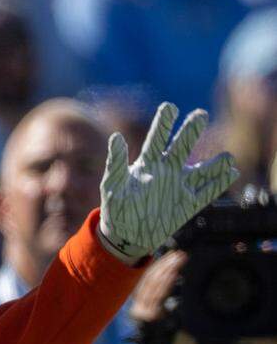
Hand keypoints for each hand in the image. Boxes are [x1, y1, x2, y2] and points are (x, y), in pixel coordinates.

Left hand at [98, 102, 236, 262]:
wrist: (125, 236)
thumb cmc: (115, 208)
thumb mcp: (112, 186)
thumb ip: (115, 163)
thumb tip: (115, 137)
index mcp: (147, 163)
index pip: (157, 138)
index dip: (163, 122)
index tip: (170, 107)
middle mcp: (167, 169)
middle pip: (183, 145)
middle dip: (191, 130)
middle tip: (199, 114)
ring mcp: (180, 186)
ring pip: (203, 168)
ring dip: (215, 162)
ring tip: (227, 157)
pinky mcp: (188, 204)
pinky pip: (208, 191)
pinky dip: (220, 183)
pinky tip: (232, 173)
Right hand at [129, 249, 197, 343]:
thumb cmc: (177, 336)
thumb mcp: (169, 314)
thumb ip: (165, 299)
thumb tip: (172, 275)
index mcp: (139, 309)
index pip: (145, 282)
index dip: (157, 267)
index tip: (169, 255)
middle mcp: (137, 311)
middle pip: (148, 281)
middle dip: (164, 265)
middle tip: (178, 255)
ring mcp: (143, 314)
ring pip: (153, 285)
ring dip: (167, 270)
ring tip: (179, 259)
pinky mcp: (151, 317)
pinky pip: (159, 294)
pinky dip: (167, 281)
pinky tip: (175, 272)